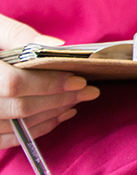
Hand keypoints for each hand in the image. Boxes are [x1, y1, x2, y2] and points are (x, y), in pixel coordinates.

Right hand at [0, 14, 98, 148]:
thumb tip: (56, 46)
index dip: (48, 84)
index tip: (78, 80)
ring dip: (51, 116)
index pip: (13, 84)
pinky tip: (56, 116)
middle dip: (59, 100)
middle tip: (89, 91)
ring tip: (77, 102)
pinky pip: (5, 139)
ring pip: (15, 127)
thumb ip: (17, 35)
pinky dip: (34, 130)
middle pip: (18, 108)